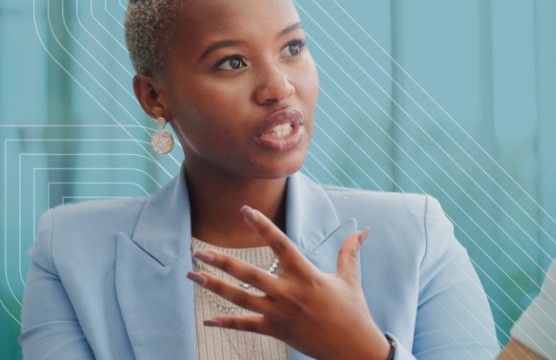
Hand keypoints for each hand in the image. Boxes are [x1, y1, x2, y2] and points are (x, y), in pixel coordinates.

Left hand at [186, 205, 391, 359]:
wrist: (353, 349)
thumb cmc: (353, 311)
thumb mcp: (350, 279)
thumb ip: (349, 252)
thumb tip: (362, 230)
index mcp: (306, 275)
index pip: (280, 244)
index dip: (262, 226)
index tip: (244, 210)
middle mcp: (289, 293)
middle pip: (249, 274)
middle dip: (222, 262)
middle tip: (200, 251)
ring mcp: (280, 313)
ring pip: (240, 299)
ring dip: (215, 287)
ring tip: (193, 276)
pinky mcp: (276, 331)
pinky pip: (246, 326)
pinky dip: (226, 322)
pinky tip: (207, 318)